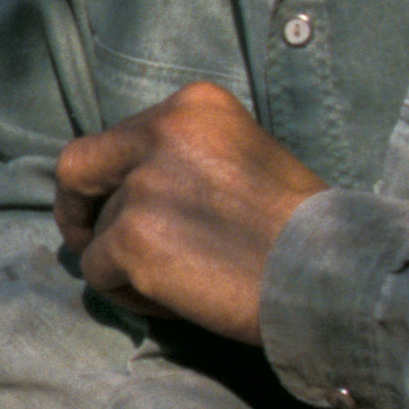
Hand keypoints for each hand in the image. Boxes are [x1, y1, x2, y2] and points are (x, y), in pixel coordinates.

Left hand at [53, 82, 325, 347]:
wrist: (330, 273)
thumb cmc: (300, 230)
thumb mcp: (243, 159)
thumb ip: (183, 159)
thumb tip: (123, 189)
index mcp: (193, 105)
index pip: (116, 138)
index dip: (111, 180)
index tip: (124, 210)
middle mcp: (161, 131)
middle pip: (78, 169)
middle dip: (79, 211)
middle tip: (95, 245)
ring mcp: (143, 186)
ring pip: (93, 236)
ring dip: (123, 267)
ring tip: (178, 287)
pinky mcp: (133, 240)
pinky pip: (98, 274)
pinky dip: (129, 296)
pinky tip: (178, 303)